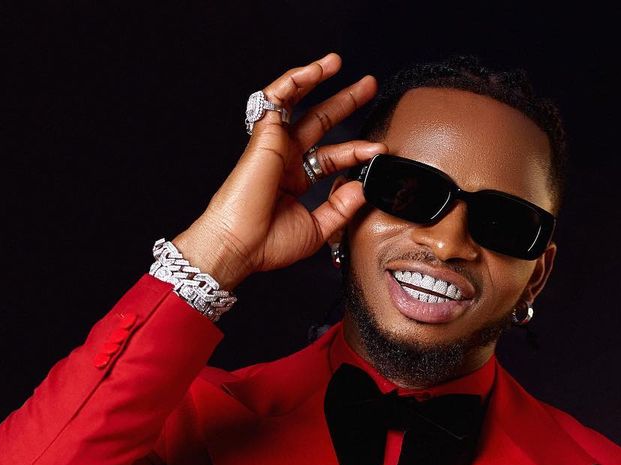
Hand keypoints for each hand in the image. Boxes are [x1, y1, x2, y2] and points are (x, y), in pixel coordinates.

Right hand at [172, 51, 385, 290]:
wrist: (241, 246)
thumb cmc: (268, 244)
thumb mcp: (317, 228)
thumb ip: (341, 207)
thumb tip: (362, 186)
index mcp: (295, 180)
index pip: (332, 157)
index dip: (357, 151)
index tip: (379, 149)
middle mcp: (285, 158)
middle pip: (319, 121)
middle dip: (345, 102)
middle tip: (369, 86)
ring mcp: (275, 144)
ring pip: (297, 101)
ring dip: (317, 78)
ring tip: (337, 62)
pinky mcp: (265, 134)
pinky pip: (278, 97)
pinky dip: (295, 80)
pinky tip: (315, 70)